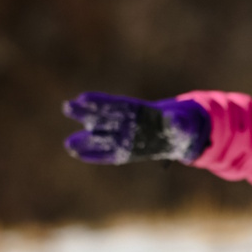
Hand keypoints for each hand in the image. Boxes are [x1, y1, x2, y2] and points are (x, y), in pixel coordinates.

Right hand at [63, 92, 209, 163]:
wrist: (179, 136)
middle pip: (103, 116)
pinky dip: (94, 153)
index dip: (101, 102)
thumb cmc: (182, 125)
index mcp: (138, 110)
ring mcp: (121, 137)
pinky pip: (107, 153)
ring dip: (86, 140)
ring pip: (100, 136)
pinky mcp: (123, 152)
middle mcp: (125, 122)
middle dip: (86, 112)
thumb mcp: (183, 123)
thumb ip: (177, 122)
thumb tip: (176, 120)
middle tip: (68, 106)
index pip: (117, 105)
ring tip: (69, 144)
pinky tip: (77, 153)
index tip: (84, 98)